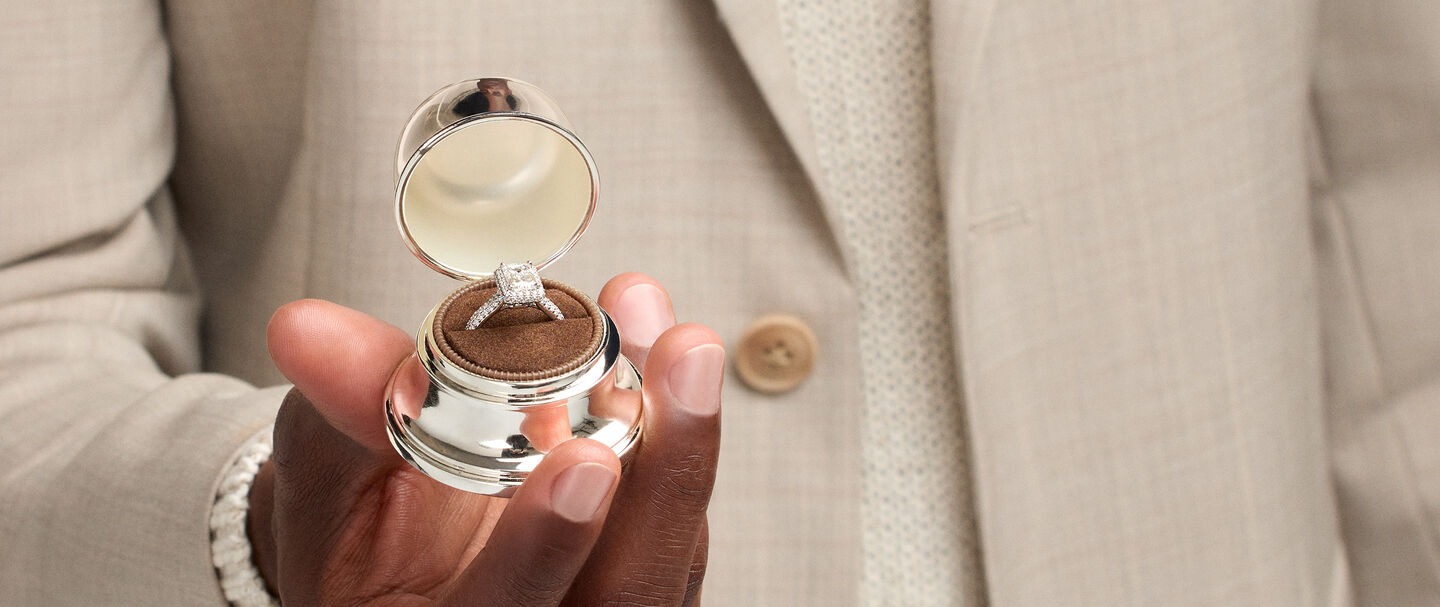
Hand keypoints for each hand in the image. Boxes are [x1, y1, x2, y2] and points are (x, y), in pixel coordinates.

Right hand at [249, 273, 722, 605]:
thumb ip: (342, 409)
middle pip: (631, 591)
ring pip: (669, 550)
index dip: (544, 546)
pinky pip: (678, 517)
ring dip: (681, 434)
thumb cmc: (354, 526)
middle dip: (668, 470)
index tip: (583, 460)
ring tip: (674, 334)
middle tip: (683, 355)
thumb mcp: (327, 474)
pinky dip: (678, 435)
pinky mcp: (639, 572)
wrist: (399, 553)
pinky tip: (666, 355)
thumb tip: (306, 327)